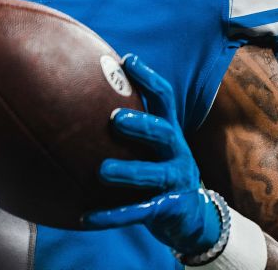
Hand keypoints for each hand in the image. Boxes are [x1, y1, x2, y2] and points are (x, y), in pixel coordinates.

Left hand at [82, 54, 221, 257]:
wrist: (194, 219)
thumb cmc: (160, 172)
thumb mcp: (153, 146)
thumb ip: (131, 123)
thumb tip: (82, 95)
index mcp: (170, 132)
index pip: (164, 98)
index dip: (148, 78)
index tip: (127, 59)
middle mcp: (177, 153)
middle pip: (163, 133)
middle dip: (141, 124)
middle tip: (114, 119)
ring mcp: (175, 183)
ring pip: (153, 174)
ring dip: (129, 172)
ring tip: (103, 171)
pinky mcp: (168, 210)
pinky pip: (137, 213)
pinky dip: (112, 216)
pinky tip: (87, 217)